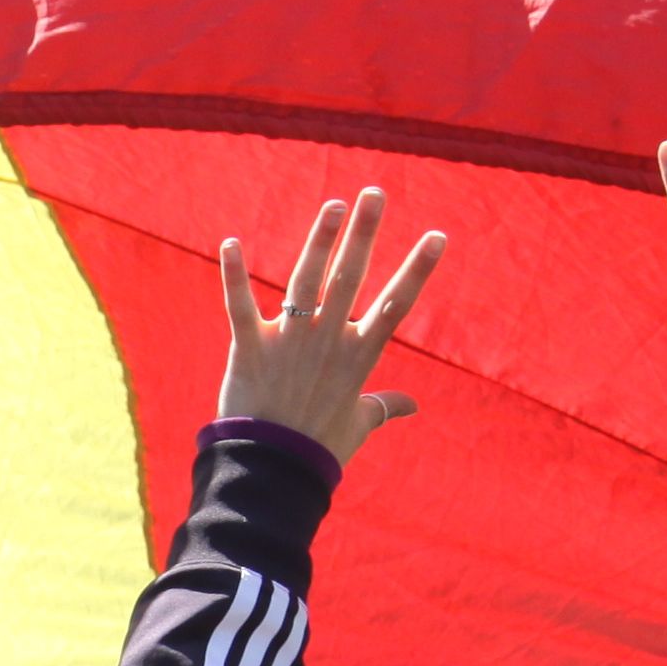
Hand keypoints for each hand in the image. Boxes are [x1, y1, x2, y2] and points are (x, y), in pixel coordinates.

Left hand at [213, 189, 444, 467]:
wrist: (273, 472)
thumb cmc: (318, 449)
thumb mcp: (359, 425)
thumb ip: (384, 407)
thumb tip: (412, 406)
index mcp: (358, 356)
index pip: (396, 305)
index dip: (417, 270)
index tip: (437, 236)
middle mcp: (328, 341)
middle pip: (351, 278)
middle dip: (364, 234)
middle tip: (374, 193)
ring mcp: (289, 342)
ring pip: (306, 281)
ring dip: (319, 240)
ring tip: (334, 205)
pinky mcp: (250, 348)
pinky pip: (239, 306)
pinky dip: (233, 275)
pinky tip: (229, 242)